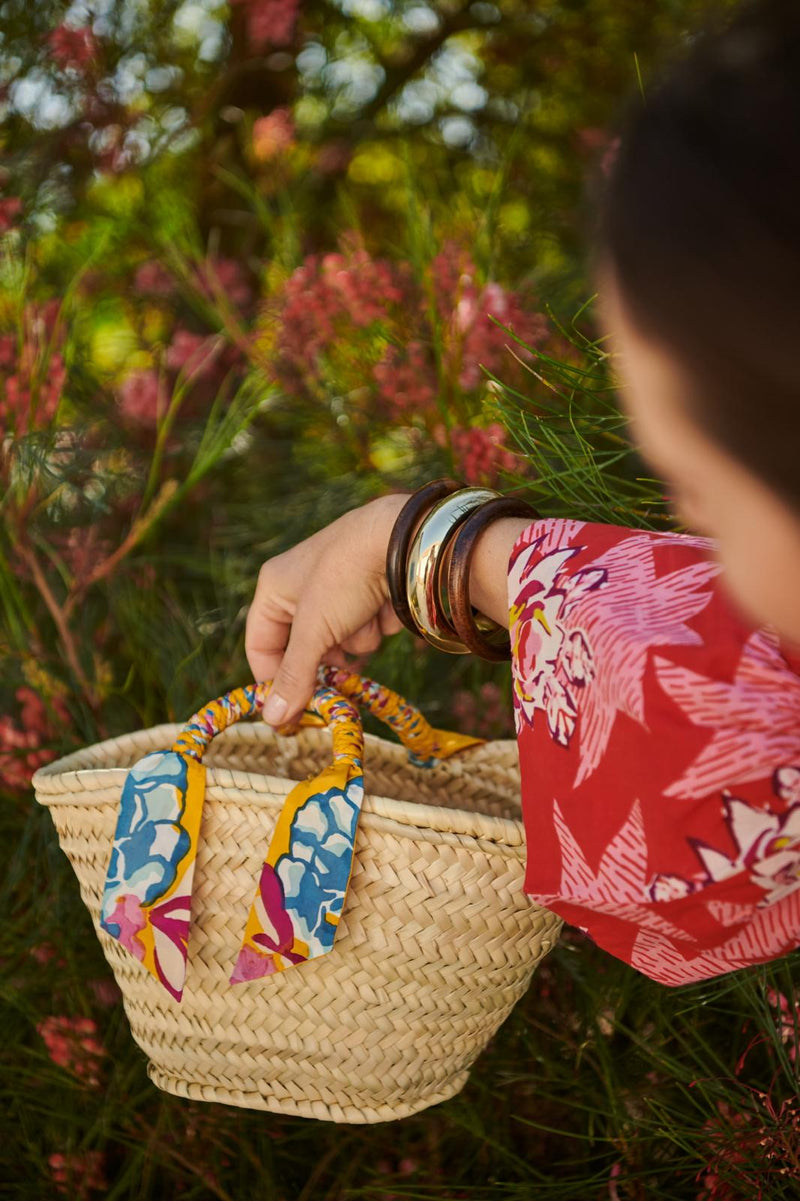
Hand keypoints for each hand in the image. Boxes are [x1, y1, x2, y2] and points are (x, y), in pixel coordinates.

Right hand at [245, 494, 407, 724]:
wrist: (405, 540)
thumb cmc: (346, 576)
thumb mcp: (314, 630)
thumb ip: (294, 675)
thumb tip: (272, 720)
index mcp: (275, 587)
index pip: (260, 645)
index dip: (272, 679)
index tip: (289, 714)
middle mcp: (303, 589)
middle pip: (304, 650)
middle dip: (324, 660)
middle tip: (335, 684)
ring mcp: (338, 594)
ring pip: (339, 644)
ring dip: (353, 641)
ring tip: (363, 618)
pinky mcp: (369, 598)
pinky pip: (364, 632)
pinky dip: (374, 629)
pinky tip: (382, 610)